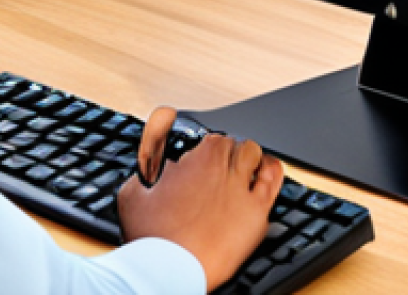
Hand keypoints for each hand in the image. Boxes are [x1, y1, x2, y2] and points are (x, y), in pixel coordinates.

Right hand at [117, 107, 281, 291]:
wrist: (169, 268)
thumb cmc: (152, 235)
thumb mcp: (133, 193)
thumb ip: (143, 173)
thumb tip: (148, 170)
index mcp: (198, 159)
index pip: (212, 138)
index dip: (207, 149)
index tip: (201, 160)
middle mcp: (223, 168)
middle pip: (234, 144)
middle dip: (228, 152)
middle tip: (221, 166)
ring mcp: (242, 190)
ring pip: (255, 155)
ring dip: (250, 157)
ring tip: (247, 165)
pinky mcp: (256, 214)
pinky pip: (273, 181)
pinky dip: (271, 173)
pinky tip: (266, 175)